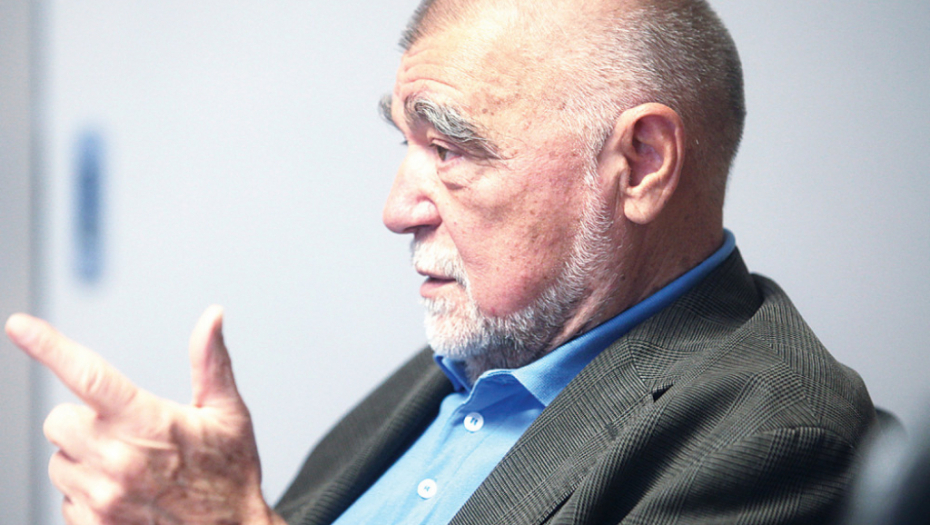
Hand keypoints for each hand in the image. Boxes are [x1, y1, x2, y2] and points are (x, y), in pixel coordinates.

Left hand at [6, 306, 286, 524]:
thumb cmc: (230, 474)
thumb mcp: (228, 414)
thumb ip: (211, 361)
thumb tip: (212, 318)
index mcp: (146, 424)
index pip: (88, 375)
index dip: (49, 347)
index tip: (21, 327)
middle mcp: (117, 461)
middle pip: (60, 421)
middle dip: (84, 419)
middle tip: (124, 430)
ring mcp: (102, 498)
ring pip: (59, 461)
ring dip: (84, 458)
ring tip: (130, 467)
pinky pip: (66, 499)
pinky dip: (87, 492)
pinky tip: (124, 493)